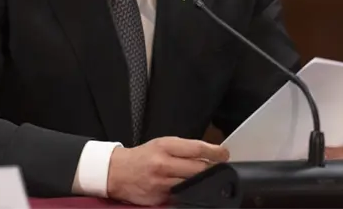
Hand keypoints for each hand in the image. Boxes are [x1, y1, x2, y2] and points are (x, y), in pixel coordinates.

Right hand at [106, 137, 227, 205]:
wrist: (117, 172)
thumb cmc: (142, 156)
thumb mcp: (160, 144)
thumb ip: (182, 148)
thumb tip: (207, 153)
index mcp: (164, 146)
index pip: (196, 148)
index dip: (215, 152)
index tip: (225, 154)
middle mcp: (163, 164)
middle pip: (198, 169)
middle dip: (213, 169)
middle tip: (221, 168)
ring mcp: (162, 183)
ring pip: (192, 184)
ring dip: (203, 182)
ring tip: (208, 179)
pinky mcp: (160, 198)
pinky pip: (182, 196)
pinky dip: (190, 193)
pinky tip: (191, 189)